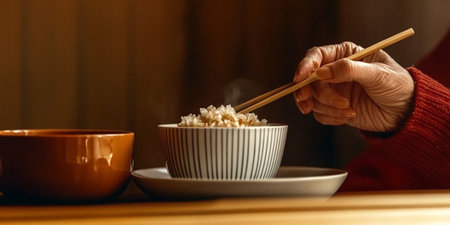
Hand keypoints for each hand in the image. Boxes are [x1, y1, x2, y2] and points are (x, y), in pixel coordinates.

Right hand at [293, 42, 413, 131]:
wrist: (406, 112)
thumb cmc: (397, 85)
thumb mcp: (377, 74)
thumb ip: (349, 70)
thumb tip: (321, 72)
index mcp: (345, 54)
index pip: (316, 56)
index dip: (305, 66)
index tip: (300, 78)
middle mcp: (335, 71)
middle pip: (309, 80)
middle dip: (314, 93)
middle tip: (311, 103)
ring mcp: (333, 90)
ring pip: (313, 99)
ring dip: (327, 107)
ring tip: (349, 109)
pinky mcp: (333, 108)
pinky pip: (320, 114)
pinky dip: (332, 117)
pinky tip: (350, 115)